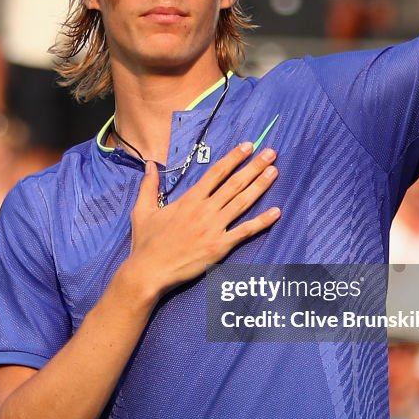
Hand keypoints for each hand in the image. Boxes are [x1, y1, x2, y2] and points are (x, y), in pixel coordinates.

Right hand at [127, 142, 280, 295]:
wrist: (148, 271)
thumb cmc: (145, 243)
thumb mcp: (142, 210)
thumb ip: (148, 186)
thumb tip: (150, 164)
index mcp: (189, 199)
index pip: (216, 173)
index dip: (234, 158)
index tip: (248, 146)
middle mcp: (204, 210)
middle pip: (234, 183)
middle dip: (254, 166)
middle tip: (271, 153)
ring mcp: (214, 228)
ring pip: (242, 202)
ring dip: (260, 186)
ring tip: (274, 171)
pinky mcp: (220, 246)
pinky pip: (245, 231)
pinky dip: (262, 221)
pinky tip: (276, 212)